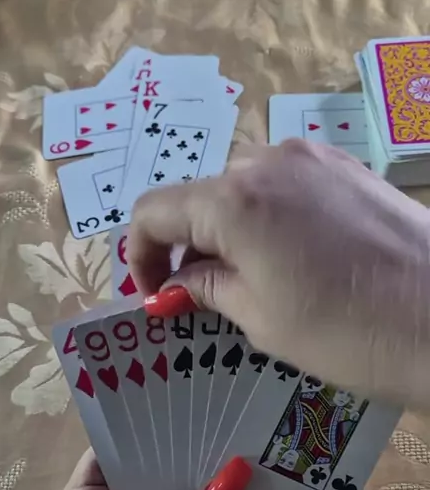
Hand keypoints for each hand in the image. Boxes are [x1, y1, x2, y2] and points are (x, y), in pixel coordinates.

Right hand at [129, 141, 429, 410]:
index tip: (154, 294)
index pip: (153, 211)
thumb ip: (207, 288)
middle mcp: (267, 162)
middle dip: (187, 243)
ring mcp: (312, 157)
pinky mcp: (345, 166)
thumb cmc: (349, 332)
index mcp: (233, 202)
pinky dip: (267, 213)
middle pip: (198, 196)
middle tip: (200, 294)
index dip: (139, 254)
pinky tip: (292, 254)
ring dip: (227, 227)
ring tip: (251, 277)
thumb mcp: (262, 319)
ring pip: (241, 185)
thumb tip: (175, 283)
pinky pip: (284, 182)